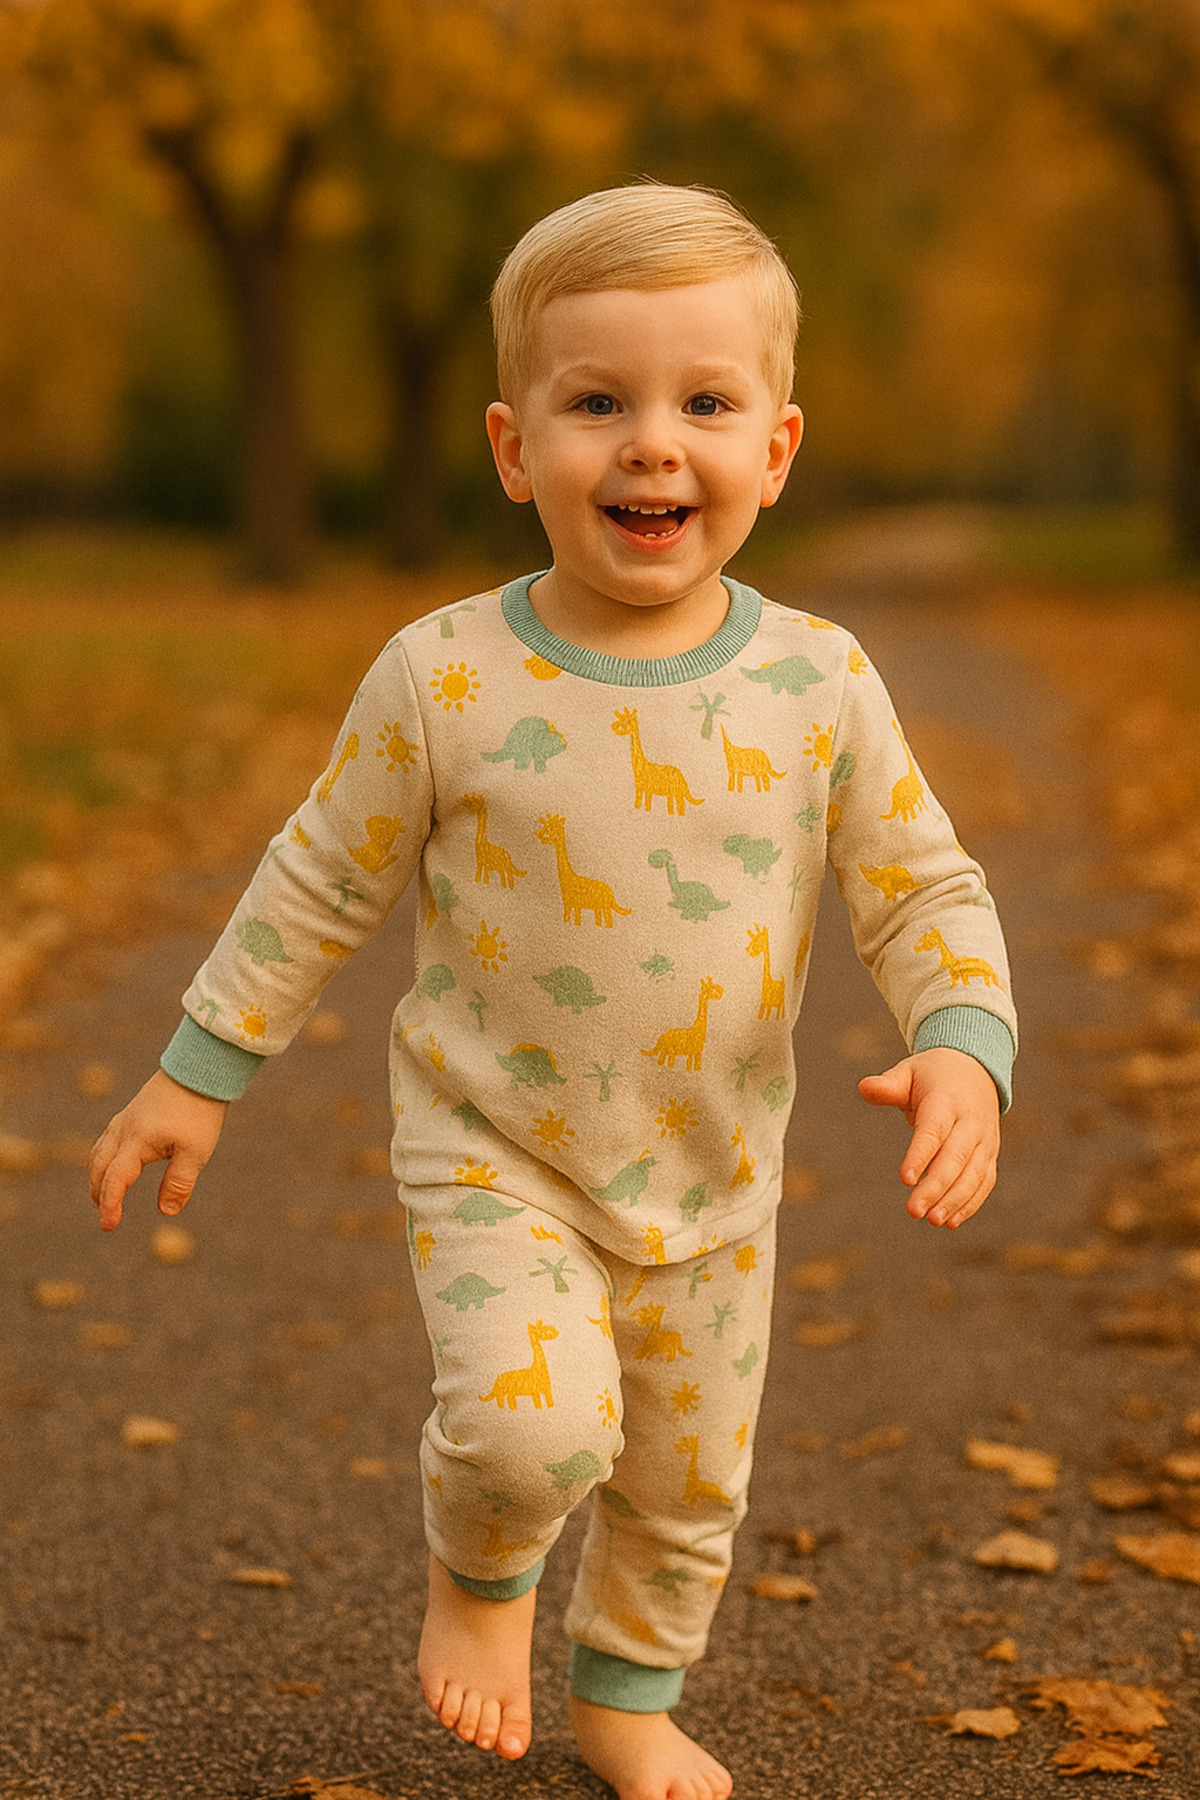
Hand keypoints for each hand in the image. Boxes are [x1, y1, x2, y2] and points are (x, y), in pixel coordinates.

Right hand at [88, 1068, 227, 1232]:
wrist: (198, 1070)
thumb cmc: (199, 1111)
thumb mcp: (195, 1152)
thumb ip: (179, 1183)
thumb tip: (167, 1212)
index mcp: (137, 1142)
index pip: (115, 1179)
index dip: (109, 1204)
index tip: (108, 1226)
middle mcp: (123, 1130)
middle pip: (99, 1167)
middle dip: (98, 1193)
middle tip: (105, 1216)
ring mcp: (124, 1120)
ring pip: (99, 1152)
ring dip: (97, 1176)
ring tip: (103, 1197)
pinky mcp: (130, 1113)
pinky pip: (106, 1140)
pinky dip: (102, 1159)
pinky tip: (114, 1166)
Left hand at [857, 1047, 999, 1228]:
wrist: (976, 1069)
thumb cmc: (932, 1074)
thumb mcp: (909, 1071)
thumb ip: (888, 1085)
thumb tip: (864, 1087)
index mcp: (947, 1100)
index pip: (934, 1131)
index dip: (920, 1155)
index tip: (905, 1179)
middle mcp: (970, 1122)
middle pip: (955, 1158)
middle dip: (936, 1187)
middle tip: (913, 1211)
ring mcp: (984, 1140)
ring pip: (973, 1174)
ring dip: (954, 1200)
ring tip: (932, 1221)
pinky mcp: (990, 1154)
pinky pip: (984, 1182)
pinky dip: (970, 1203)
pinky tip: (951, 1222)